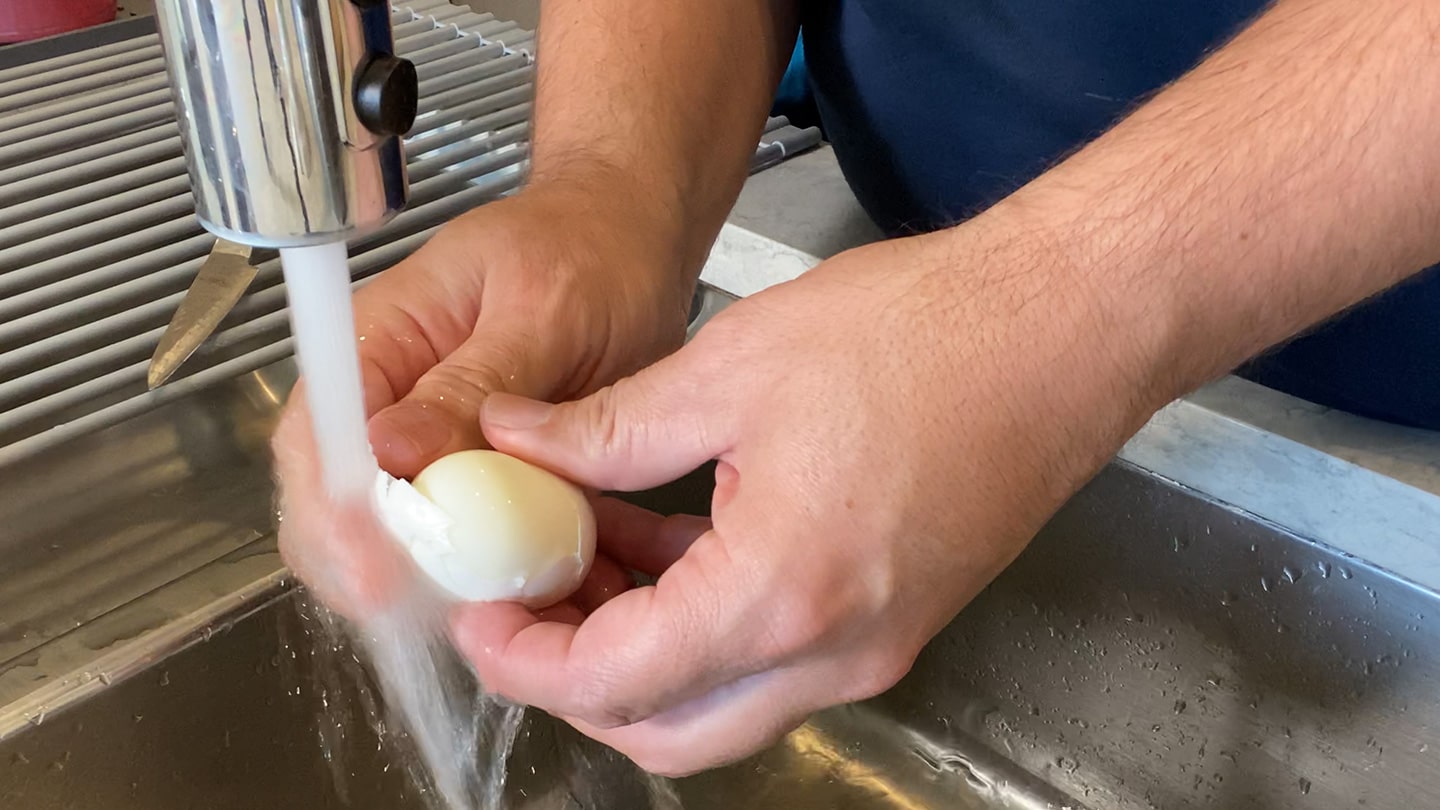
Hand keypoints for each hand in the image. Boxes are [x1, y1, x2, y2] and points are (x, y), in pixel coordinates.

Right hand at [272, 184, 695, 616]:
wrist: (631, 238)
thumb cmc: (590, 253)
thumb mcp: (543, 311)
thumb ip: (472, 382)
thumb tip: (389, 451)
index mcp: (381, 338)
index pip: (317, 438)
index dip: (333, 516)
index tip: (375, 575)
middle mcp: (384, 393)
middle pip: (333, 498)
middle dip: (370, 566)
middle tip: (432, 614)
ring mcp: (422, 434)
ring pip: (386, 527)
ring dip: (423, 578)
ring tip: (483, 610)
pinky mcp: (467, 464)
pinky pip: (449, 529)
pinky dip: (477, 565)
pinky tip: (521, 589)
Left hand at [449, 220, 1169, 774]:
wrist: (1064, 329)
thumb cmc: (925, 336)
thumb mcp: (732, 370)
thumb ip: (607, 427)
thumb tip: (520, 442)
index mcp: (781, 593)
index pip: (614, 682)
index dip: (525, 657)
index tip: (483, 612)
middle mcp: (834, 650)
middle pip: (667, 732)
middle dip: (575, 681)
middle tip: (523, 603)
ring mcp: (874, 645)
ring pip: (721, 705)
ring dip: (640, 655)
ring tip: (582, 558)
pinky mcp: (895, 619)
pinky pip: (775, 659)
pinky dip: (706, 626)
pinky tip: (665, 543)